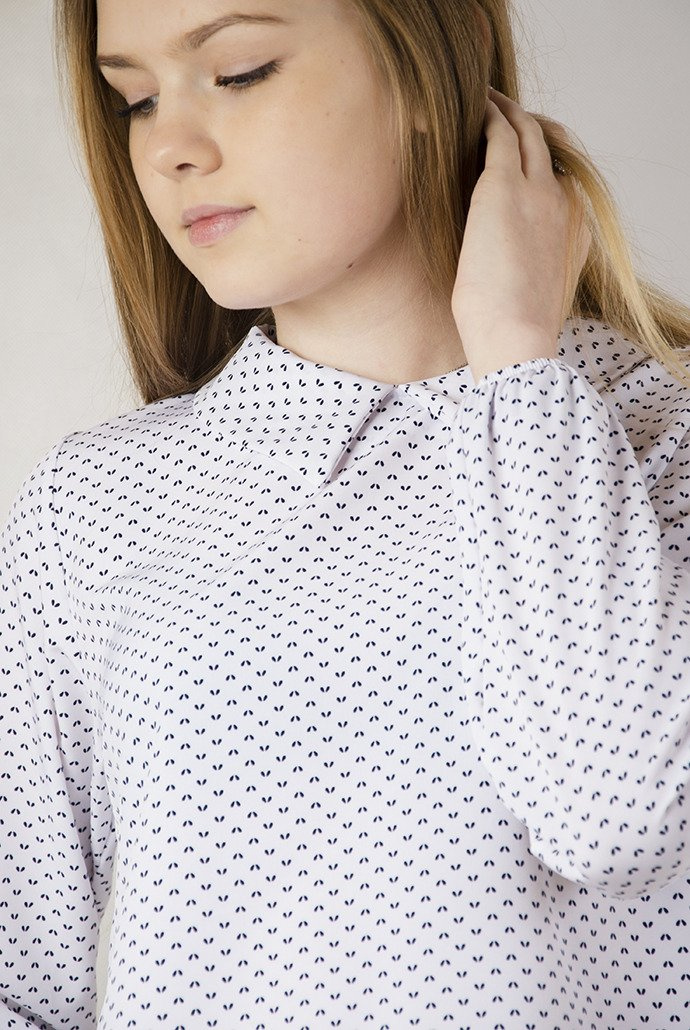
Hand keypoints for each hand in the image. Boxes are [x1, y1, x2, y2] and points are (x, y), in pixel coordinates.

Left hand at [452, 87, 591, 381]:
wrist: (516, 342)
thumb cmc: (511, 336)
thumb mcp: (525, 299)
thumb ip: (521, 275)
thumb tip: (494, 279)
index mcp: (574, 234)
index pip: (559, 182)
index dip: (537, 163)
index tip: (512, 157)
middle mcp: (564, 205)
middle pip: (549, 147)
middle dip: (525, 124)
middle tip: (499, 110)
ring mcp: (538, 192)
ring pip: (527, 131)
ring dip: (505, 110)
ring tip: (482, 98)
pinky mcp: (503, 188)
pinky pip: (499, 135)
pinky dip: (487, 117)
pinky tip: (470, 108)